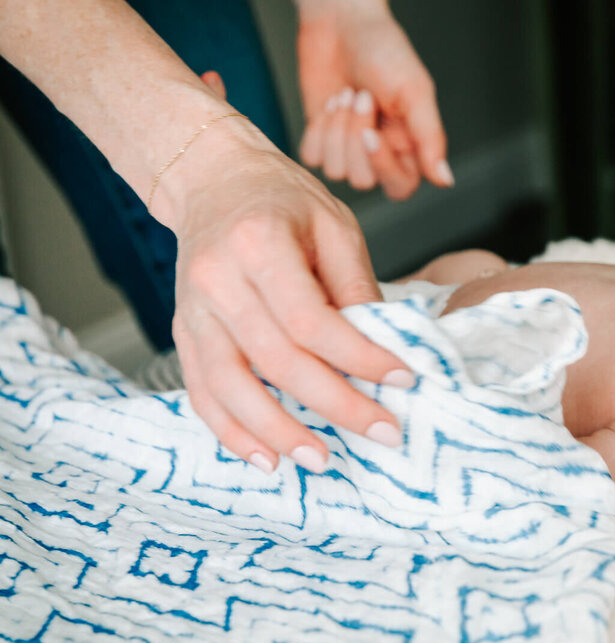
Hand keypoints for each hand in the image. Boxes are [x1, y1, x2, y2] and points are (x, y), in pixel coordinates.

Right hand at [161, 94, 413, 471]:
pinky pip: (202, 393)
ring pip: (231, 387)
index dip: (359, 356)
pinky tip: (267, 458)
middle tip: (383, 433)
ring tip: (323, 461)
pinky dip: (232, 432)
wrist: (213, 181)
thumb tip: (383, 346)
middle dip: (335, 404)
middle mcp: (217, 281)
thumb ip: (355, 284)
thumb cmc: (283, 201)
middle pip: (276, 360)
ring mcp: (192, 311)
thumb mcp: (334, 224)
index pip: (311, 319)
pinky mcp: (183, 333)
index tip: (402, 379)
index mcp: (258, 243)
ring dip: (279, 432)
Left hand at [296, 7, 451, 199]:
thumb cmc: (384, 50)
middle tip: (361, 94)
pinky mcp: (320, 137)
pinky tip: (329, 102)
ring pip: (335, 170)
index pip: (401, 186)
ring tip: (347, 92)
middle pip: (363, 179)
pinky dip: (317, 129)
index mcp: (410, 146)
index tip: (370, 132)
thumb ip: (431, 137)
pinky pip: (312, 157)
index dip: (382, 165)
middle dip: (354, 135)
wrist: (340, 20)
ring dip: (336, 127)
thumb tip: (445, 181)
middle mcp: (380, 153)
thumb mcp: (414, 91)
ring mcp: (348, 148)